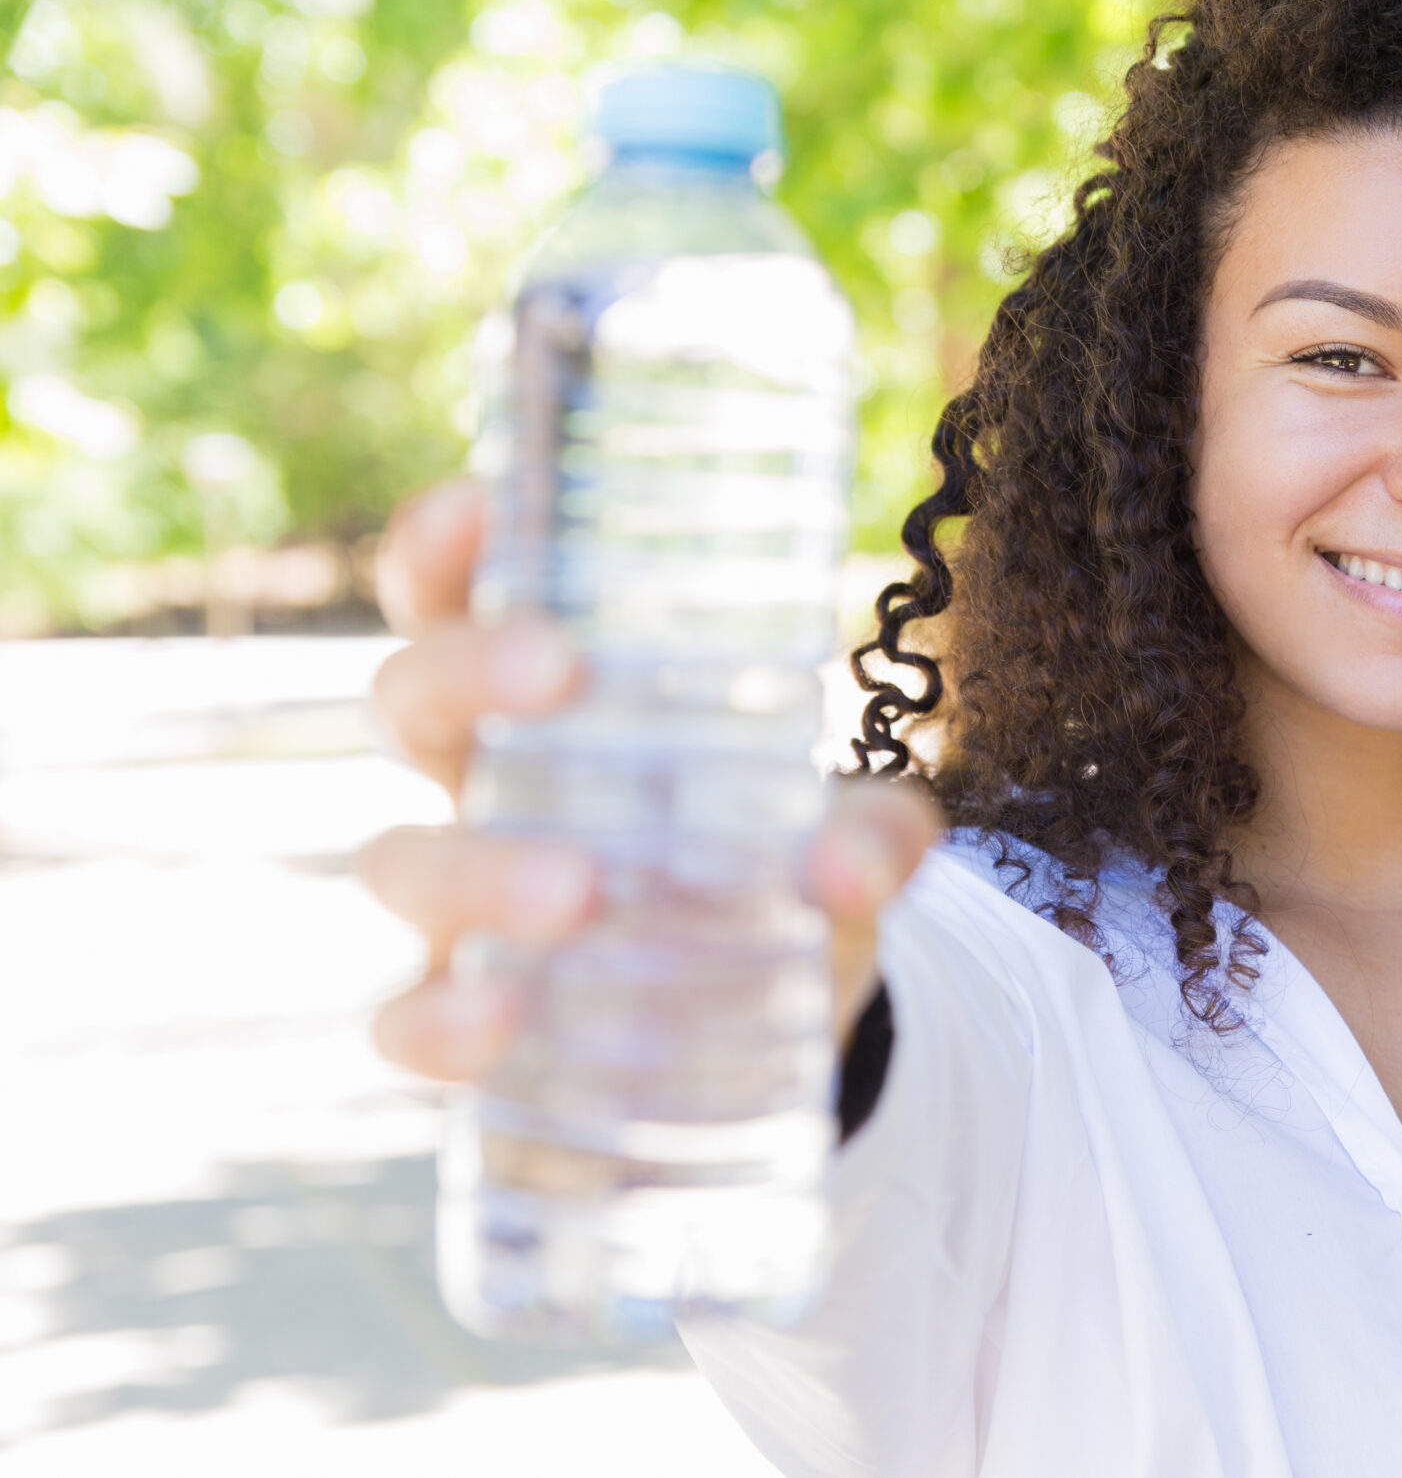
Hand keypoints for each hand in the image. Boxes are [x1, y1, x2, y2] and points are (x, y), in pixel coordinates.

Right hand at [357, 477, 940, 1081]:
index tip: (484, 501)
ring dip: (480, 867)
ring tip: (581, 888)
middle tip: (556, 669)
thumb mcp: (837, 836)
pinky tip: (497, 1022)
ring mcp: (459, 906)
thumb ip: (872, 835)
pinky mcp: (461, 1019)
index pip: (460, 599)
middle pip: (409, 698)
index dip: (445, 547)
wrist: (760, 1026)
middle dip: (465, 670)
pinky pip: (404, 1019)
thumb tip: (856, 865)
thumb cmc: (766, 873)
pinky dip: (435, 1022)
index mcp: (548, 704)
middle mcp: (483, 786)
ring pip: (402, 860)